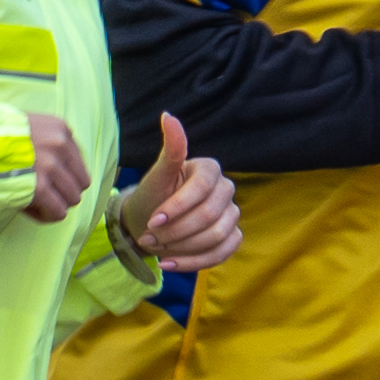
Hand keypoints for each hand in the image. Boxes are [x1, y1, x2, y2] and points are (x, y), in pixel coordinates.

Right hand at [20, 111, 91, 224]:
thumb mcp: (26, 127)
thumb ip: (46, 142)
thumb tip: (60, 169)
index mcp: (59, 128)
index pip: (78, 161)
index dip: (61, 175)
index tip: (44, 178)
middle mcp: (59, 145)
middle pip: (79, 182)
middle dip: (61, 191)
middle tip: (40, 193)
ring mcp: (51, 166)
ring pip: (71, 199)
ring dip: (53, 203)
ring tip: (33, 200)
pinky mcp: (41, 187)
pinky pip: (58, 212)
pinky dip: (46, 215)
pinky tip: (30, 208)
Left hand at [125, 113, 239, 272]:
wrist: (148, 223)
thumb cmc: (152, 196)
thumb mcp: (156, 175)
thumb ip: (169, 149)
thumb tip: (168, 115)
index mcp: (209, 169)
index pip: (202, 189)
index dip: (177, 207)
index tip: (152, 221)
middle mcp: (226, 190)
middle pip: (209, 216)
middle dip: (176, 231)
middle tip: (149, 237)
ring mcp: (232, 214)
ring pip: (216, 236)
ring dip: (182, 247)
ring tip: (156, 248)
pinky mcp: (232, 237)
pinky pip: (222, 253)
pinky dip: (194, 262)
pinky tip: (169, 264)